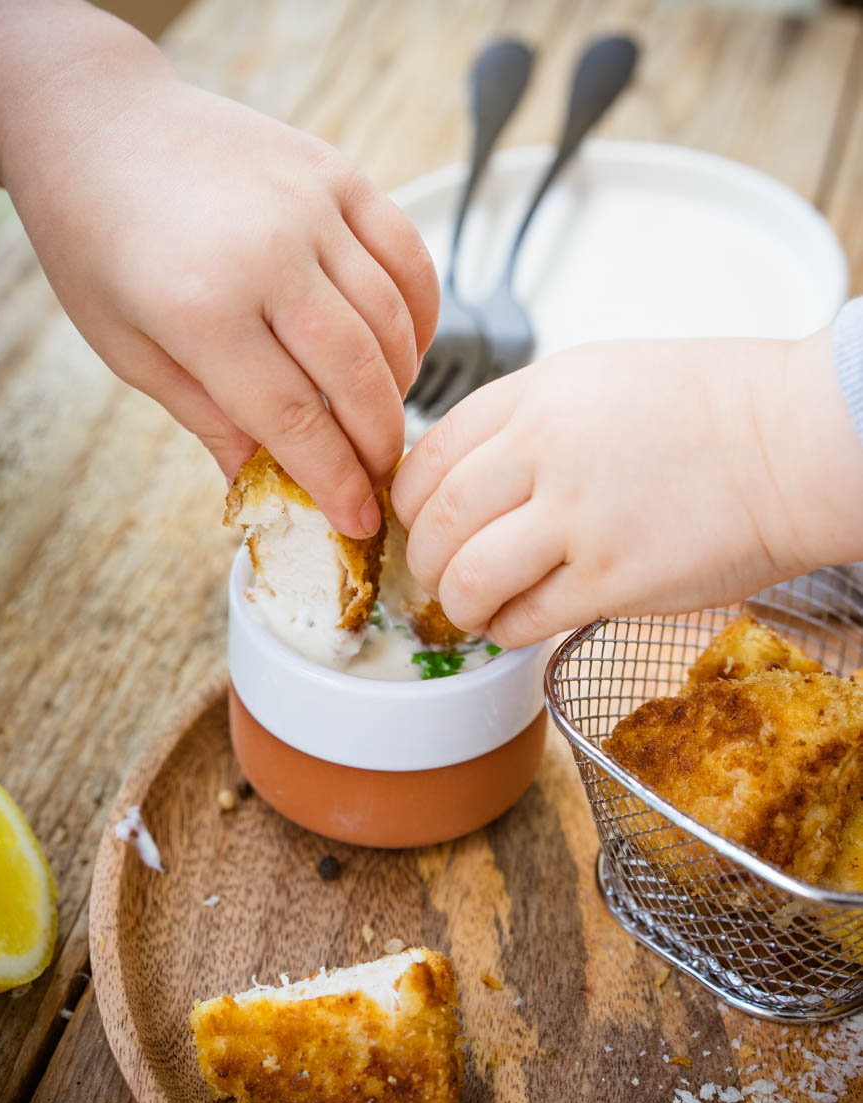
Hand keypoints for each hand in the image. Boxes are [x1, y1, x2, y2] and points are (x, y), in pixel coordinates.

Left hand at [0, 6, 436, 537]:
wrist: (98, 122)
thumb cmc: (98, 238)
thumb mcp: (131, 348)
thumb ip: (209, 418)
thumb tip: (264, 483)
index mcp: (202, 309)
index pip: (294, 419)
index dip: (336, 480)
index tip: (360, 519)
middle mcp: (267, 253)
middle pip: (357, 375)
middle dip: (379, 442)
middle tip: (380, 476)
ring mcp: (310, 206)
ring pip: (391, 320)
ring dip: (402, 384)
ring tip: (383, 416)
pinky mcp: (337, 174)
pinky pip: (408, 255)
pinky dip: (421, 313)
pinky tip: (406, 349)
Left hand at [392, 331, 862, 646]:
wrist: (790, 444)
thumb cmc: (707, 409)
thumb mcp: (595, 377)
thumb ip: (523, 421)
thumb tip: (464, 477)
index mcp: (535, 396)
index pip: (426, 457)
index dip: (407, 503)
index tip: (416, 524)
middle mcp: (545, 452)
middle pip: (432, 522)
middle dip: (422, 561)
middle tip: (438, 575)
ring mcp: (578, 519)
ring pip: (466, 579)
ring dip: (457, 604)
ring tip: (474, 608)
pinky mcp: (612, 581)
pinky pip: (522, 621)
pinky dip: (505, 630)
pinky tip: (519, 623)